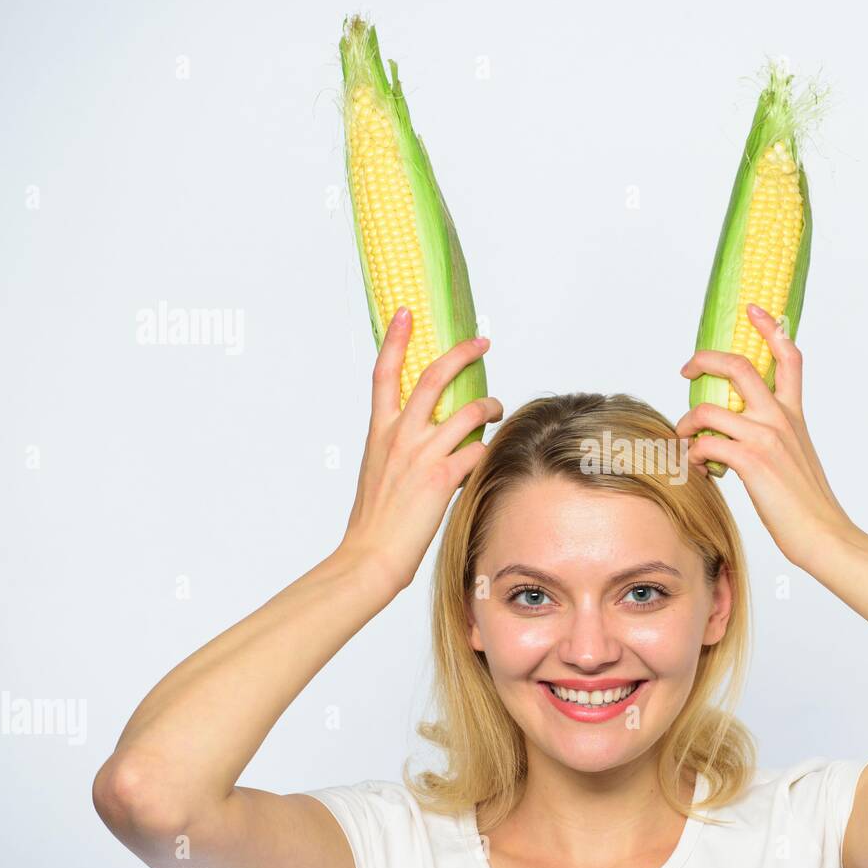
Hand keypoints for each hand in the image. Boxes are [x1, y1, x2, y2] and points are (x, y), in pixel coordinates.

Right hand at [337, 307, 501, 594]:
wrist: (370, 554)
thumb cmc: (375, 519)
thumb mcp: (378, 469)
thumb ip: (399, 444)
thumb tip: (423, 434)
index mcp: (380, 431)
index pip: (384, 373)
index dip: (395, 339)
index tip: (406, 312)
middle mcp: (400, 436)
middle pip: (433, 377)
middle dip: (461, 353)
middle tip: (481, 342)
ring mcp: (421, 455)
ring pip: (467, 410)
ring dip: (489, 405)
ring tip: (497, 407)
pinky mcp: (442, 478)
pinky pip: (477, 451)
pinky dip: (486, 450)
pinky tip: (486, 457)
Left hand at [676, 303, 854, 569]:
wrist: (824, 534)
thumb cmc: (807, 504)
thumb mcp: (796, 456)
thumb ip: (773, 435)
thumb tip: (735, 433)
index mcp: (793, 413)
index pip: (788, 355)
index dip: (770, 327)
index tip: (753, 309)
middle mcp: (780, 418)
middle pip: (739, 366)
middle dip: (704, 360)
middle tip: (687, 369)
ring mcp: (766, 438)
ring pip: (709, 409)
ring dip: (686, 423)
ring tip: (682, 439)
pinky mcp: (752, 462)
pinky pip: (706, 445)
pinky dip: (693, 455)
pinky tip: (697, 469)